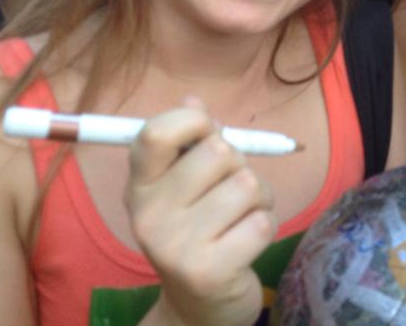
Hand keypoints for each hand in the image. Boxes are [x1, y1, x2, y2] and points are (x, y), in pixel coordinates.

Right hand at [128, 104, 275, 325]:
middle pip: (219, 151)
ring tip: (240, 218)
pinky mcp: (209, 272)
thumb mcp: (184, 185)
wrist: (198, 306)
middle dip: (240, 165)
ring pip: (248, 185)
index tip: (209, 131)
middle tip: (230, 191)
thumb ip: (190, 141)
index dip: (195, 120)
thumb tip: (193, 99)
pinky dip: (266, 226)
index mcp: (139, 186)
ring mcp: (176, 245)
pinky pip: (263, 222)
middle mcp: (149, 214)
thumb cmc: (199, 230)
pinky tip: (246, 242)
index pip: (156, 132)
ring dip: (259, 199)